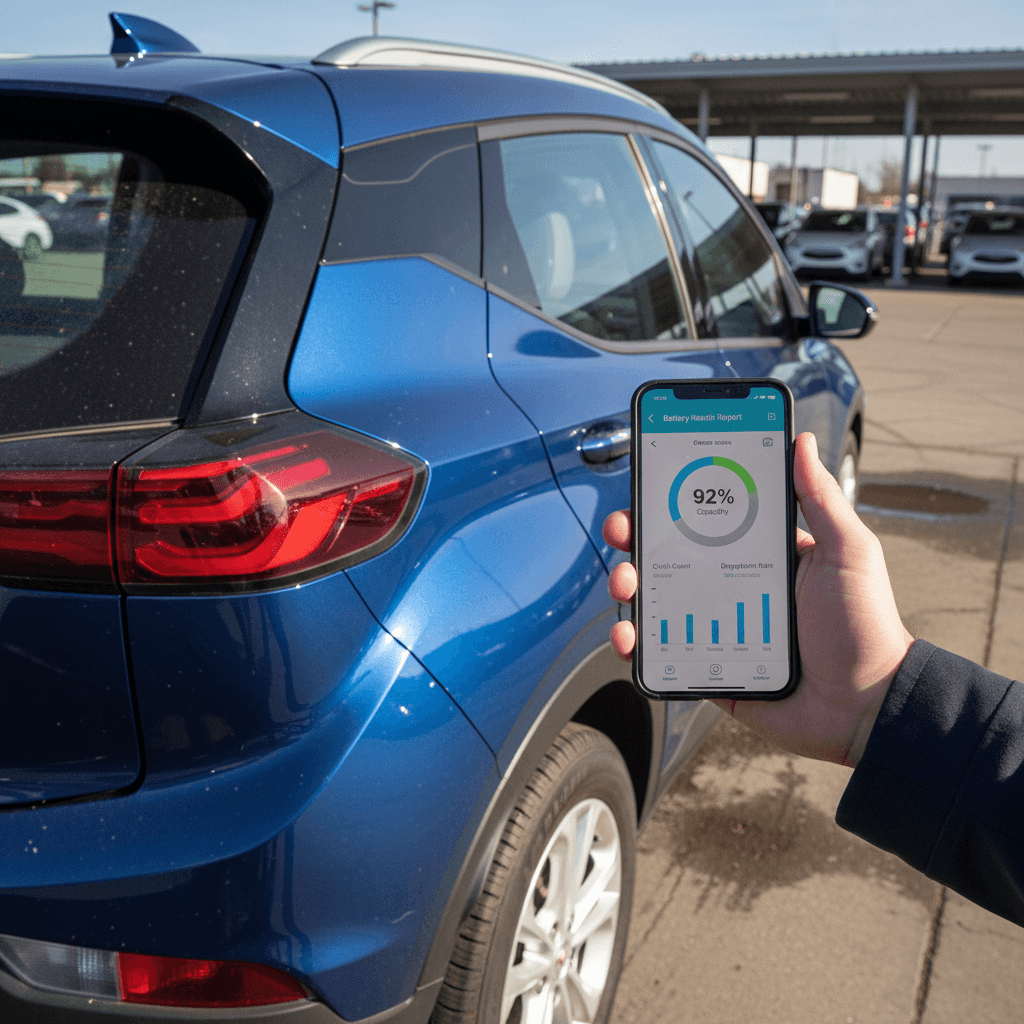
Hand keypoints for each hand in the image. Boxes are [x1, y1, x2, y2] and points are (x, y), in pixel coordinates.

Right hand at [603, 432, 913, 768]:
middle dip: (634, 539)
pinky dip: (636, 643)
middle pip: (669, 555)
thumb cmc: (864, 625)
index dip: (672, 501)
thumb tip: (801, 441)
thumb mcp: (847, 551)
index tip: (649, 485)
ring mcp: (715, 625)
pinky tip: (629, 635)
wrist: (865, 706)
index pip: (706, 519)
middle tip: (622, 532)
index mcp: (760, 554)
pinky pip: (661, 651)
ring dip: (628, 586)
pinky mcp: (706, 665)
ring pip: (656, 599)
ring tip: (625, 584)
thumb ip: (821, 498)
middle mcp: (731, 585)